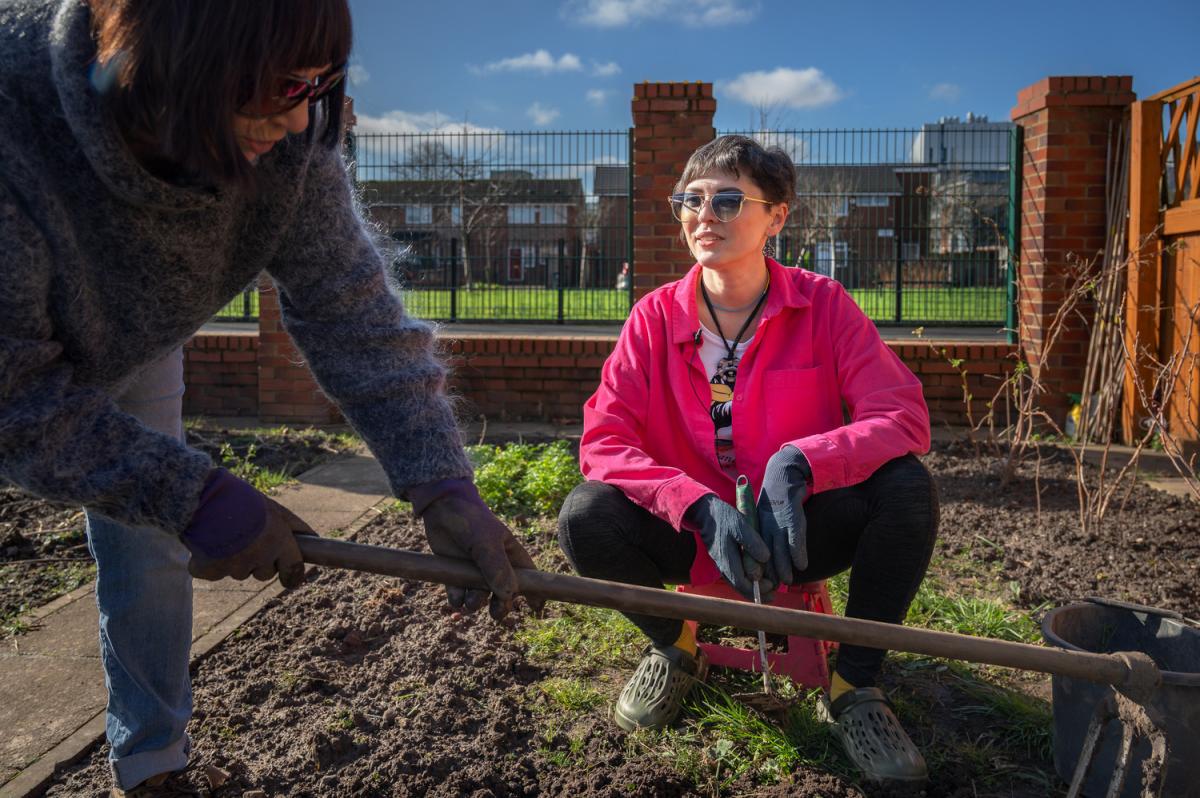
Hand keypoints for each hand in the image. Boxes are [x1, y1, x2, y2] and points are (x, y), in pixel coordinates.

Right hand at [186, 497, 313, 588]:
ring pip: (240, 573)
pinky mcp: (209, 571)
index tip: (290, 577)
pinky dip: (209, 563)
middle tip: (248, 540)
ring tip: (226, 535)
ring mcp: (234, 567)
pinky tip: (207, 543)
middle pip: (265, 573)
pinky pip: (214, 573)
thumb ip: (295, 526)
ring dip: (236, 561)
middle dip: (260, 562)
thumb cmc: (242, 499)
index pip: (293, 569)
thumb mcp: (274, 508)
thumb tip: (314, 538)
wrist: (203, 495)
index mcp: (278, 541)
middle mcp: (259, 557)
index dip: (291, 574)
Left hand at [414, 480, 539, 619]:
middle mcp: (494, 565)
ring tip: (471, 602)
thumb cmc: (472, 522)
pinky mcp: (454, 573)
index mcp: (510, 554)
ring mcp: (474, 570)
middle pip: (503, 592)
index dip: (534, 592)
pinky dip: (457, 599)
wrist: (441, 508)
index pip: (528, 576)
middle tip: (496, 613)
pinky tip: (456, 598)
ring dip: (477, 603)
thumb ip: (498, 569)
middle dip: (501, 605)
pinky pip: (459, 594)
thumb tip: (508, 596)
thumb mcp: (487, 544)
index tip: (537, 608)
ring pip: (480, 596)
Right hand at [684, 494, 770, 598]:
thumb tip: (765, 558)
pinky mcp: (723, 560)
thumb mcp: (740, 526)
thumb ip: (752, 542)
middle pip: (740, 588)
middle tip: (773, 594)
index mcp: (726, 560)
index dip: (757, 589)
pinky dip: (747, 581)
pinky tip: (757, 578)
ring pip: (738, 583)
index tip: (772, 585)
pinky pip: (736, 576)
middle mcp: (723, 567)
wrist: (705, 513)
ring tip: (768, 588)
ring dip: (752, 588)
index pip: (741, 584)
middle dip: (757, 593)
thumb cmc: (723, 518)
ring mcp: (722, 564)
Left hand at [756, 445, 811, 584]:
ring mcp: (779, 521)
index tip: (759, 584)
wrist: (783, 475)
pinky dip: (798, 553)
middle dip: (768, 573)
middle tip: (773, 588)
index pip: (752, 553)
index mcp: (755, 527)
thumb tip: (768, 562)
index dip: (756, 569)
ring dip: (784, 568)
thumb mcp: (765, 520)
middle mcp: (765, 526)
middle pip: (764, 554)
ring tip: (787, 581)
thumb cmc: (775, 502)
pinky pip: (795, 539)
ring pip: (779, 550)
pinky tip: (802, 565)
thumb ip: (766, 539)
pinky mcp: (793, 516)